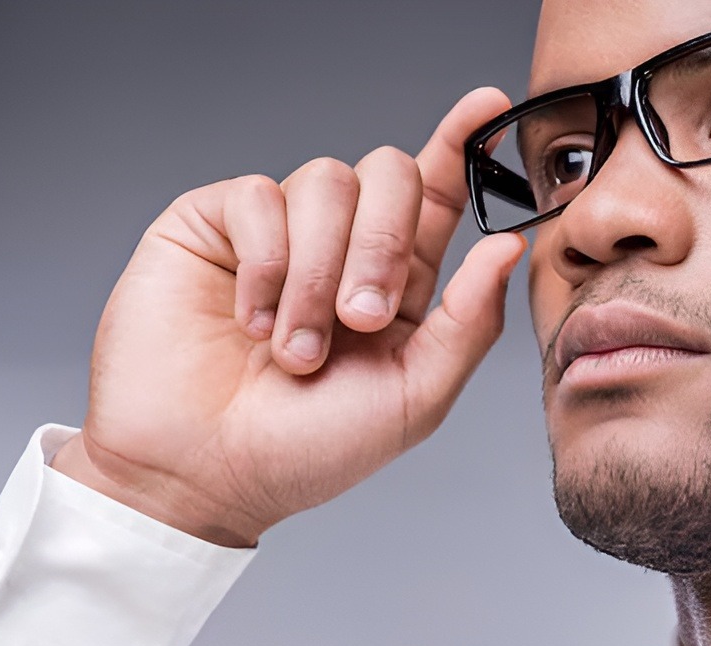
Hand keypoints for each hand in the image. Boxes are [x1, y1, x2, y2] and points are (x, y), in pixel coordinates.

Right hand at [52, 88, 524, 546]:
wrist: (201, 474)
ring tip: (293, 347)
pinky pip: (259, 197)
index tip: (489, 106)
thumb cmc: (305, 450)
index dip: (460, 146)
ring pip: (325, 183)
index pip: (435, 196)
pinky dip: (265, 264)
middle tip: (361, 318)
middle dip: (386, 242)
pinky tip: (249, 320)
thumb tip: (508, 246)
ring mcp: (277, 234)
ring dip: (317, 274)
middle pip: (389, 174)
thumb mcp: (413, 398)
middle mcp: (341, 248)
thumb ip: (468, 323)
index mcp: (396, 284)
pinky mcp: (213, 226)